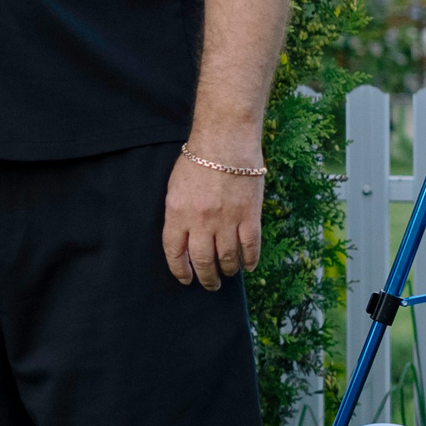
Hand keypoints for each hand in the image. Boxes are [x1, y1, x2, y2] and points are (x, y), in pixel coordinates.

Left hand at [162, 144, 264, 289]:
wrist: (225, 141)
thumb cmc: (198, 160)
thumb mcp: (175, 187)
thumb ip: (178, 214)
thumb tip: (184, 240)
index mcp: (177, 214)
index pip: (175, 252)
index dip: (180, 270)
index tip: (185, 279)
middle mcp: (201, 221)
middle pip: (202, 260)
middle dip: (205, 277)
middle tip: (210, 284)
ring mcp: (227, 220)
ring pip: (227, 258)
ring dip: (227, 270)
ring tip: (228, 274)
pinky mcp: (249, 215)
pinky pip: (250, 246)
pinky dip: (249, 260)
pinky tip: (248, 266)